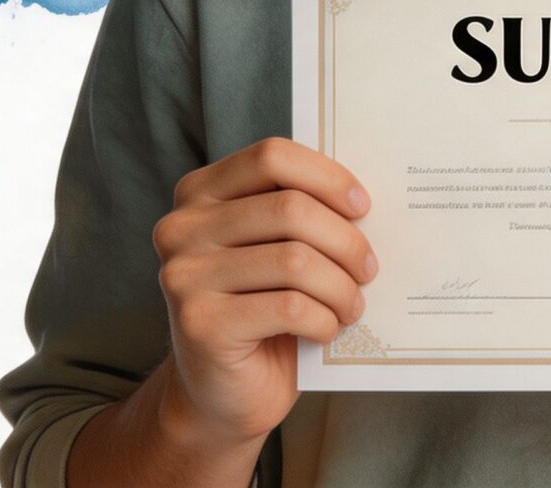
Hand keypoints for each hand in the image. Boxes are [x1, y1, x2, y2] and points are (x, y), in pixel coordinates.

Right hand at [148, 137, 378, 454]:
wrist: (221, 394)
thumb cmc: (260, 310)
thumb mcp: (272, 248)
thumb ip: (297, 213)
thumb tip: (362, 198)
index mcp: (199, 193)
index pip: (271, 156)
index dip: (326, 176)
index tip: (362, 205)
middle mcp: (181, 228)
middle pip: (290, 208)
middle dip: (346, 241)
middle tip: (369, 269)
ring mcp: (184, 276)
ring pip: (295, 260)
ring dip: (341, 286)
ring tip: (352, 305)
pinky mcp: (200, 324)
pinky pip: (290, 307)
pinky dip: (323, 319)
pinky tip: (326, 329)